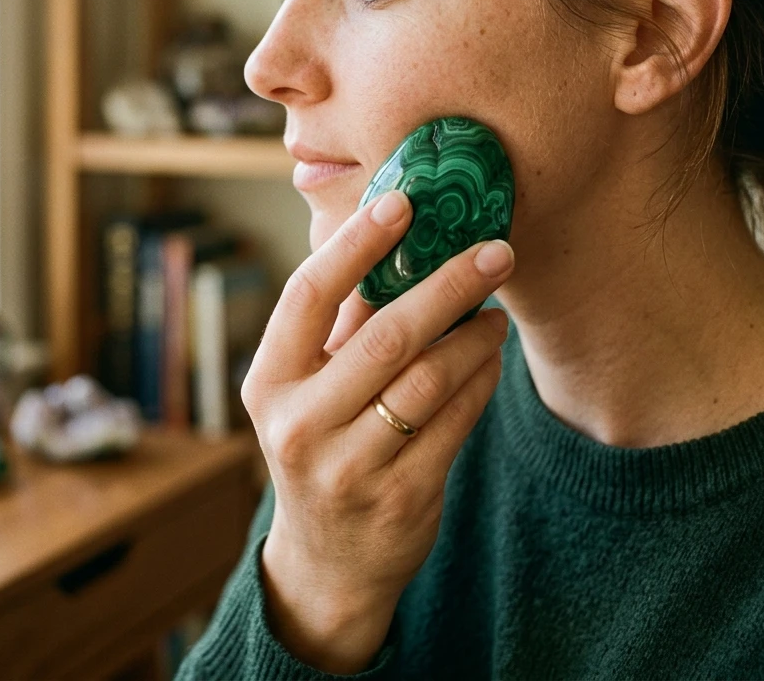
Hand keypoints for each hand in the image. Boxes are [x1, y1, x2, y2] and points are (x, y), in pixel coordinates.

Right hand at [241, 190, 513, 673]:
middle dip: (449, 285)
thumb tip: (400, 242)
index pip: (308, 296)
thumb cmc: (320, 444)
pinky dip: (480, 380)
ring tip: (494, 310)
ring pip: (429, 379)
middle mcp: (299, 424)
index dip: (355, 245)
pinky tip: (490, 357)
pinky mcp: (401, 498)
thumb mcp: (306, 389)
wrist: (327, 558)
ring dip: (474, 336)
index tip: (403, 203)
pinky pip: (455, 421)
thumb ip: (341, 326)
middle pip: (385, 336)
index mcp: (268, 382)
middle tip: (495, 250)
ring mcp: (349, 467)